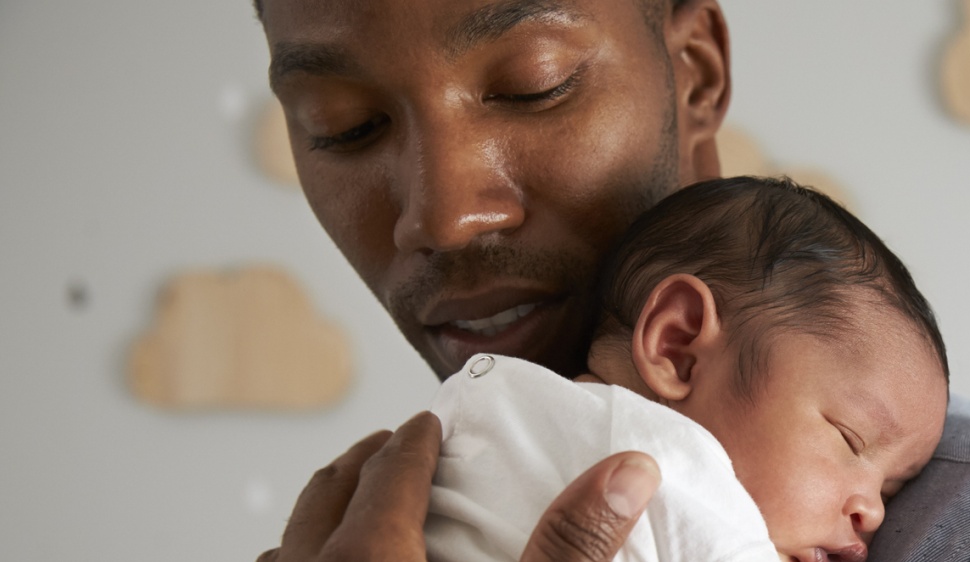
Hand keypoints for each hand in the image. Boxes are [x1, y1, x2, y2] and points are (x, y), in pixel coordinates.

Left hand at [258, 411, 661, 561]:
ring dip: (323, 515)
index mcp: (371, 555)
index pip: (392, 470)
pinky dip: (301, 560)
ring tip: (352, 509)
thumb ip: (570, 544)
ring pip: (287, 542)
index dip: (416, 440)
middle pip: (329, 489)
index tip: (430, 422)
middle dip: (365, 460)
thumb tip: (628, 469)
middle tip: (396, 445)